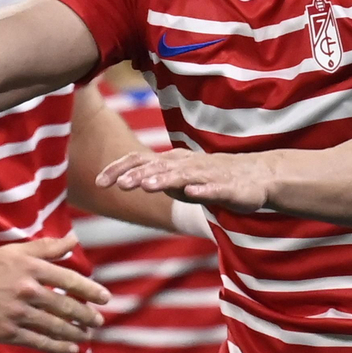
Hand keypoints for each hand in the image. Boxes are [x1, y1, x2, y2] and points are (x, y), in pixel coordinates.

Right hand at [0, 236, 108, 352]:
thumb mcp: (13, 251)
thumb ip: (46, 247)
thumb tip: (73, 241)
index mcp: (30, 267)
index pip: (70, 279)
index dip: (91, 290)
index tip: (105, 298)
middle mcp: (27, 290)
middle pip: (66, 305)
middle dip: (87, 315)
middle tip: (98, 320)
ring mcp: (18, 313)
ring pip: (56, 326)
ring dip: (76, 332)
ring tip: (87, 335)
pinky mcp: (9, 332)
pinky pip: (40, 342)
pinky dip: (59, 346)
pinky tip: (71, 349)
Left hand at [97, 148, 273, 212]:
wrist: (253, 177)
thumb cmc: (207, 178)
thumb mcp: (175, 178)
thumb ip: (151, 177)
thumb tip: (123, 179)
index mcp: (171, 162)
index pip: (140, 160)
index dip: (119, 169)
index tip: (98, 182)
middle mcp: (186, 165)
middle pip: (158, 167)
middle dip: (139, 175)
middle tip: (120, 185)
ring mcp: (207, 175)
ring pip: (183, 176)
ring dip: (165, 181)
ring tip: (148, 186)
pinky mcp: (227, 187)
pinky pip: (214, 188)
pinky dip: (203, 189)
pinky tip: (192, 192)